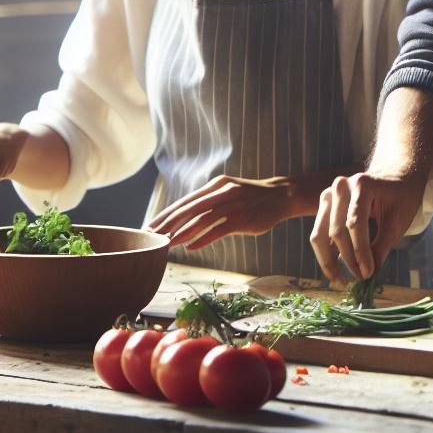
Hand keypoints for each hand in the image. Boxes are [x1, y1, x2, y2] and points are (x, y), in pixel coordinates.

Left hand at [147, 174, 295, 250]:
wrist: (281, 196)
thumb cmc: (251, 197)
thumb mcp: (228, 191)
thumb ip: (209, 201)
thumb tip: (185, 217)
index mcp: (216, 185)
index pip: (186, 201)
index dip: (167, 214)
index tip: (151, 225)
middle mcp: (222, 193)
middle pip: (189, 209)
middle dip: (168, 224)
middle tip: (153, 236)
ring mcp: (233, 206)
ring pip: (201, 220)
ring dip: (182, 233)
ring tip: (168, 244)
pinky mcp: (242, 219)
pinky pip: (218, 230)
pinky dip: (202, 239)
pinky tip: (191, 246)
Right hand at [311, 171, 425, 284]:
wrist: (395, 177)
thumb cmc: (401, 197)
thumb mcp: (397, 220)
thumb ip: (382, 245)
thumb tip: (368, 274)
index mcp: (362, 184)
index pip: (356, 224)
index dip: (361, 252)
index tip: (368, 273)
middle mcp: (340, 187)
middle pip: (336, 231)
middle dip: (347, 259)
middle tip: (359, 280)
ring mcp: (328, 195)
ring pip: (320, 234)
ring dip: (329, 262)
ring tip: (342, 282)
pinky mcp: (324, 206)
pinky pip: (319, 234)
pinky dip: (326, 254)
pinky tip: (335, 271)